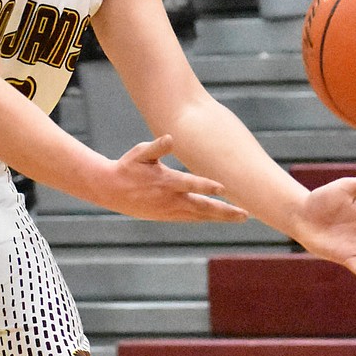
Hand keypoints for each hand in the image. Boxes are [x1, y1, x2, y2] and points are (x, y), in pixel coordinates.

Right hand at [100, 135, 248, 222]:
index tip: (223, 189)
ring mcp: (169, 210)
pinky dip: (206, 218)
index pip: (190, 184)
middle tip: (245, 214)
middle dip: (224, 211)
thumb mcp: (139, 153)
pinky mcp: (166, 215)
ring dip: (221, 216)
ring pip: (199, 215)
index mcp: (165, 181)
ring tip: (240, 216)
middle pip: (201, 206)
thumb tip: (170, 137)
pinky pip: (190, 218)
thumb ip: (156, 147)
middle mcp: (169, 199)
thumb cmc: (127, 166)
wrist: (111, 190)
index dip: (206, 186)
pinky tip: (220, 217)